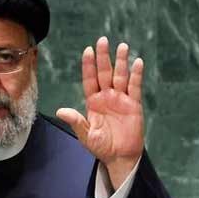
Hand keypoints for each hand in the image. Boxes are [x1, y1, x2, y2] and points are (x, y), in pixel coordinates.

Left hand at [56, 37, 144, 189]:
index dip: (89, 65)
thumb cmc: (101, 146)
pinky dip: (136, 75)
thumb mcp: (85, 135)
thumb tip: (61, 111)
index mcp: (93, 102)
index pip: (90, 79)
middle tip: (102, 40)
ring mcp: (121, 99)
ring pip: (120, 76)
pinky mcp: (134, 105)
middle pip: (105, 73)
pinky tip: (137, 63)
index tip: (88, 50)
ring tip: (122, 46)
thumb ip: (76, 121)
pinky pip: (135, 87)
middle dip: (103, 57)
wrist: (119, 157)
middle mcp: (107, 97)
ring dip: (121, 62)